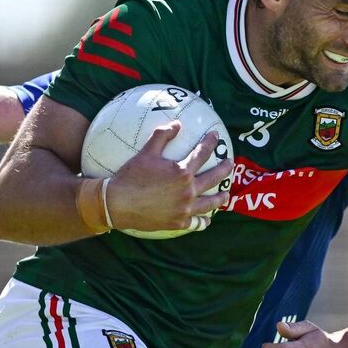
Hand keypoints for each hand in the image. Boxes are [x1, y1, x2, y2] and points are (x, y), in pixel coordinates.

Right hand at [105, 122, 232, 232]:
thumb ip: (162, 135)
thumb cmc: (131, 176)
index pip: (202, 154)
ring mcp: (185, 209)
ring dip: (221, 198)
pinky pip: (196, 222)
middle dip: (225, 169)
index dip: (210, 143)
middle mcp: (188, 191)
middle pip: (213, 178)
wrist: (118, 204)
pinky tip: (207, 219)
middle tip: (230, 163)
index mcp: (182, 172)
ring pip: (210, 203)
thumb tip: (177, 124)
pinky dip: (203, 221)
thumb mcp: (146, 152)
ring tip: (227, 195)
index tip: (215, 136)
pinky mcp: (178, 223)